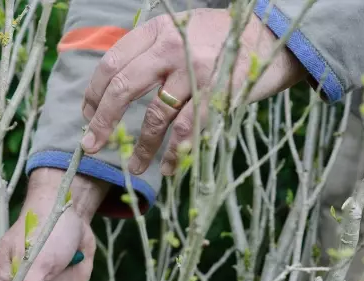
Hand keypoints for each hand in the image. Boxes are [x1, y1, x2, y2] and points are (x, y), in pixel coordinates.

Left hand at [79, 8, 304, 175]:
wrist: (275, 36)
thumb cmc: (223, 40)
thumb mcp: (182, 30)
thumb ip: (152, 52)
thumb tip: (116, 89)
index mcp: (157, 30)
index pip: (112, 63)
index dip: (94, 94)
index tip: (87, 116)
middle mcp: (172, 47)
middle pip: (123, 88)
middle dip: (102, 122)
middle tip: (91, 147)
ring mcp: (195, 70)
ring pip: (155, 116)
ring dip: (141, 147)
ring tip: (135, 166)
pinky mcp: (217, 93)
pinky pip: (187, 129)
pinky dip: (175, 152)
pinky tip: (169, 166)